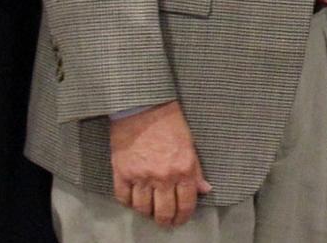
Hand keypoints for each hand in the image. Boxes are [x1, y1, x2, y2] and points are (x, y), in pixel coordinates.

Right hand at [110, 100, 212, 226]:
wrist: (142, 106)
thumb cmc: (169, 122)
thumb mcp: (190, 144)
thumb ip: (196, 170)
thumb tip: (204, 189)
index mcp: (183, 169)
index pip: (186, 204)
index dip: (184, 216)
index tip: (181, 220)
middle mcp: (163, 176)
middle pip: (164, 212)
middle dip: (166, 220)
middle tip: (166, 221)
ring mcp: (141, 176)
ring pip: (143, 209)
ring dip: (147, 213)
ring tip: (150, 211)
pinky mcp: (122, 173)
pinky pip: (124, 198)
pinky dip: (128, 203)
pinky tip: (133, 200)